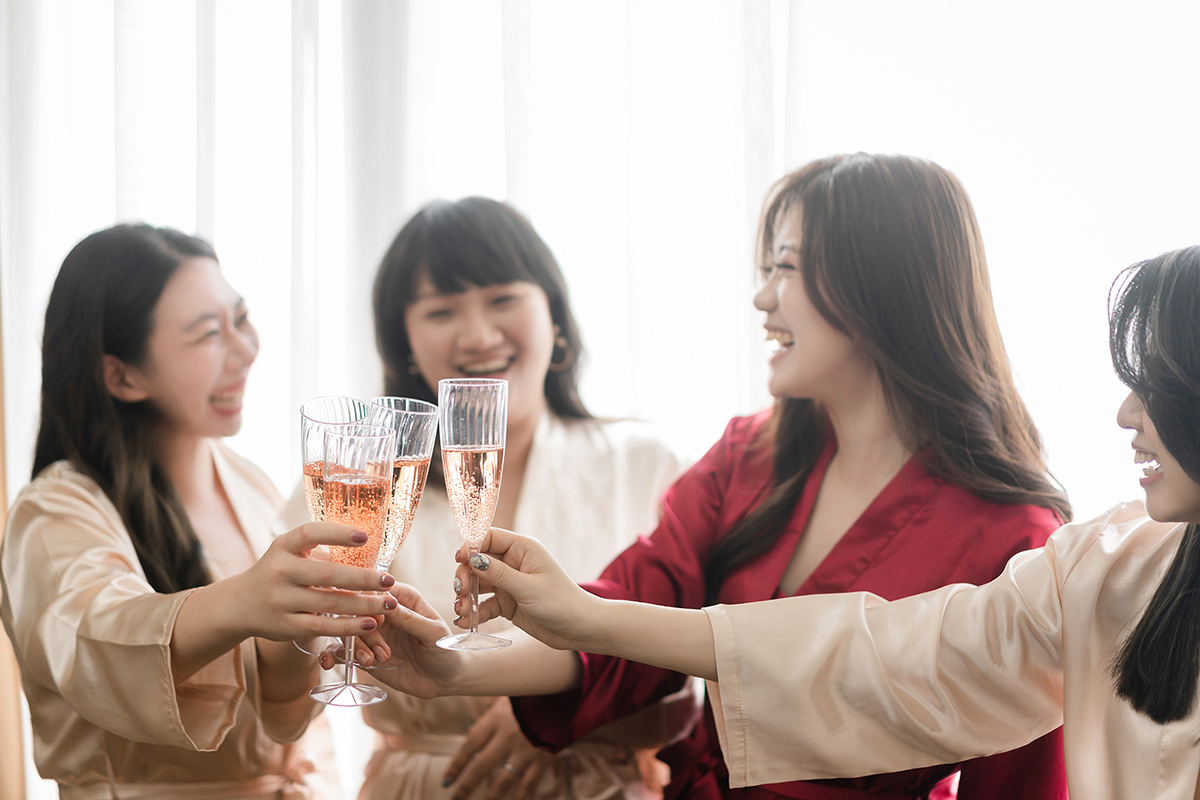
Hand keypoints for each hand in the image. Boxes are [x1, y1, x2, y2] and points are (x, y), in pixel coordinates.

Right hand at [231, 521, 397, 641]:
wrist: (240, 604)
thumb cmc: (278, 573)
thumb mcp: (291, 554)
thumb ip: (321, 554)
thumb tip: (369, 556)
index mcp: (283, 546)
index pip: (310, 534)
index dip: (337, 534)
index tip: (366, 537)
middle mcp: (279, 571)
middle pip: (326, 574)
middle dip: (363, 578)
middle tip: (389, 580)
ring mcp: (281, 600)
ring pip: (329, 603)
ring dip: (364, 604)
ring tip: (389, 604)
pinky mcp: (286, 626)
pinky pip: (323, 627)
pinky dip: (349, 626)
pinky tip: (370, 623)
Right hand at [342, 582, 466, 698]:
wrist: (443, 680)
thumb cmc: (445, 650)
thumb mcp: (433, 633)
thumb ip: (410, 619)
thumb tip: (387, 603)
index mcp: (403, 598)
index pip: (376, 589)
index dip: (370, 603)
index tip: (378, 621)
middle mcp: (384, 612)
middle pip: (357, 609)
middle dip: (363, 630)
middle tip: (381, 651)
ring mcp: (373, 633)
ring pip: (347, 629)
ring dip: (357, 646)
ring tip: (375, 660)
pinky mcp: (365, 652)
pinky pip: (342, 650)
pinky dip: (337, 654)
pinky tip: (341, 663)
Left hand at [443, 698, 554, 799]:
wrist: (563, 695)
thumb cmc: (529, 696)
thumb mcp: (504, 700)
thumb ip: (488, 719)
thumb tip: (469, 734)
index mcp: (496, 719)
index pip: (470, 746)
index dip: (457, 765)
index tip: (447, 780)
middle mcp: (508, 737)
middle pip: (482, 767)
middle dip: (467, 786)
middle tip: (457, 798)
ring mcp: (525, 750)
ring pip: (503, 781)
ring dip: (491, 796)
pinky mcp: (543, 759)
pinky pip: (528, 784)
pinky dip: (520, 796)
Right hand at [452, 528, 605, 651]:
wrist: (579, 629)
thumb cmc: (561, 602)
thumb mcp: (528, 587)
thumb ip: (499, 574)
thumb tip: (472, 558)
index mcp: (523, 549)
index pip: (489, 537)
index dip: (471, 546)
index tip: (459, 559)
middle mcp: (514, 563)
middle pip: (478, 561)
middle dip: (466, 575)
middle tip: (461, 591)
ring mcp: (509, 583)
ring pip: (478, 584)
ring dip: (466, 596)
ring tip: (460, 610)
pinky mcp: (507, 603)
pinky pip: (484, 604)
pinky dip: (473, 612)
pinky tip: (464, 621)